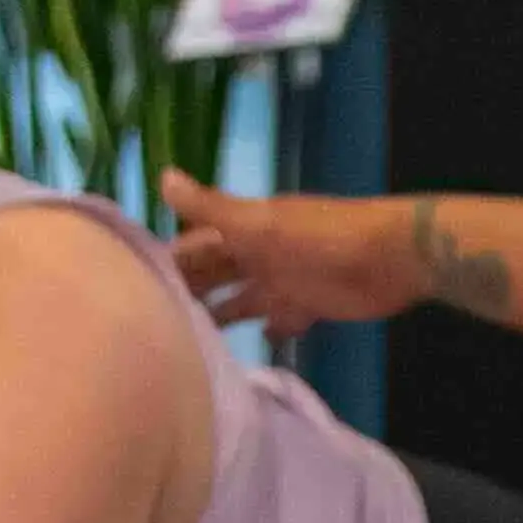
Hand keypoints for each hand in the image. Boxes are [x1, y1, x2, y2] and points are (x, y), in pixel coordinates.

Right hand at [159, 174, 416, 333]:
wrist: (391, 257)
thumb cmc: (323, 237)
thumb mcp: (260, 222)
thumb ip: (212, 207)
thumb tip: (162, 177)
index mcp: (244, 230)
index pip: (194, 244)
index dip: (168, 261)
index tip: (132, 285)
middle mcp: (259, 255)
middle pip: (215, 274)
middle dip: (188, 292)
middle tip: (151, 323)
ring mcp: (284, 282)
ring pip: (241, 300)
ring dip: (219, 316)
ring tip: (186, 343)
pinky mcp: (309, 307)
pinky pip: (281, 320)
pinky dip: (267, 330)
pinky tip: (250, 346)